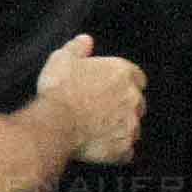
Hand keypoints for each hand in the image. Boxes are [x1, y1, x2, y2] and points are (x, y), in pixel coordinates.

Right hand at [36, 33, 143, 163]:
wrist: (55, 123)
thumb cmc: (59, 91)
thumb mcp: (62, 60)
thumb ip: (77, 49)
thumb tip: (84, 40)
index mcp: (122, 73)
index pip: (136, 77)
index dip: (123, 84)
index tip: (109, 89)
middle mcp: (133, 98)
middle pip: (137, 103)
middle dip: (123, 107)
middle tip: (100, 111)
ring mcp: (131, 124)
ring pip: (133, 127)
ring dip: (120, 129)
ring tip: (98, 130)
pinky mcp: (124, 147)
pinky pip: (126, 151)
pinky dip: (116, 151)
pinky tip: (101, 147)